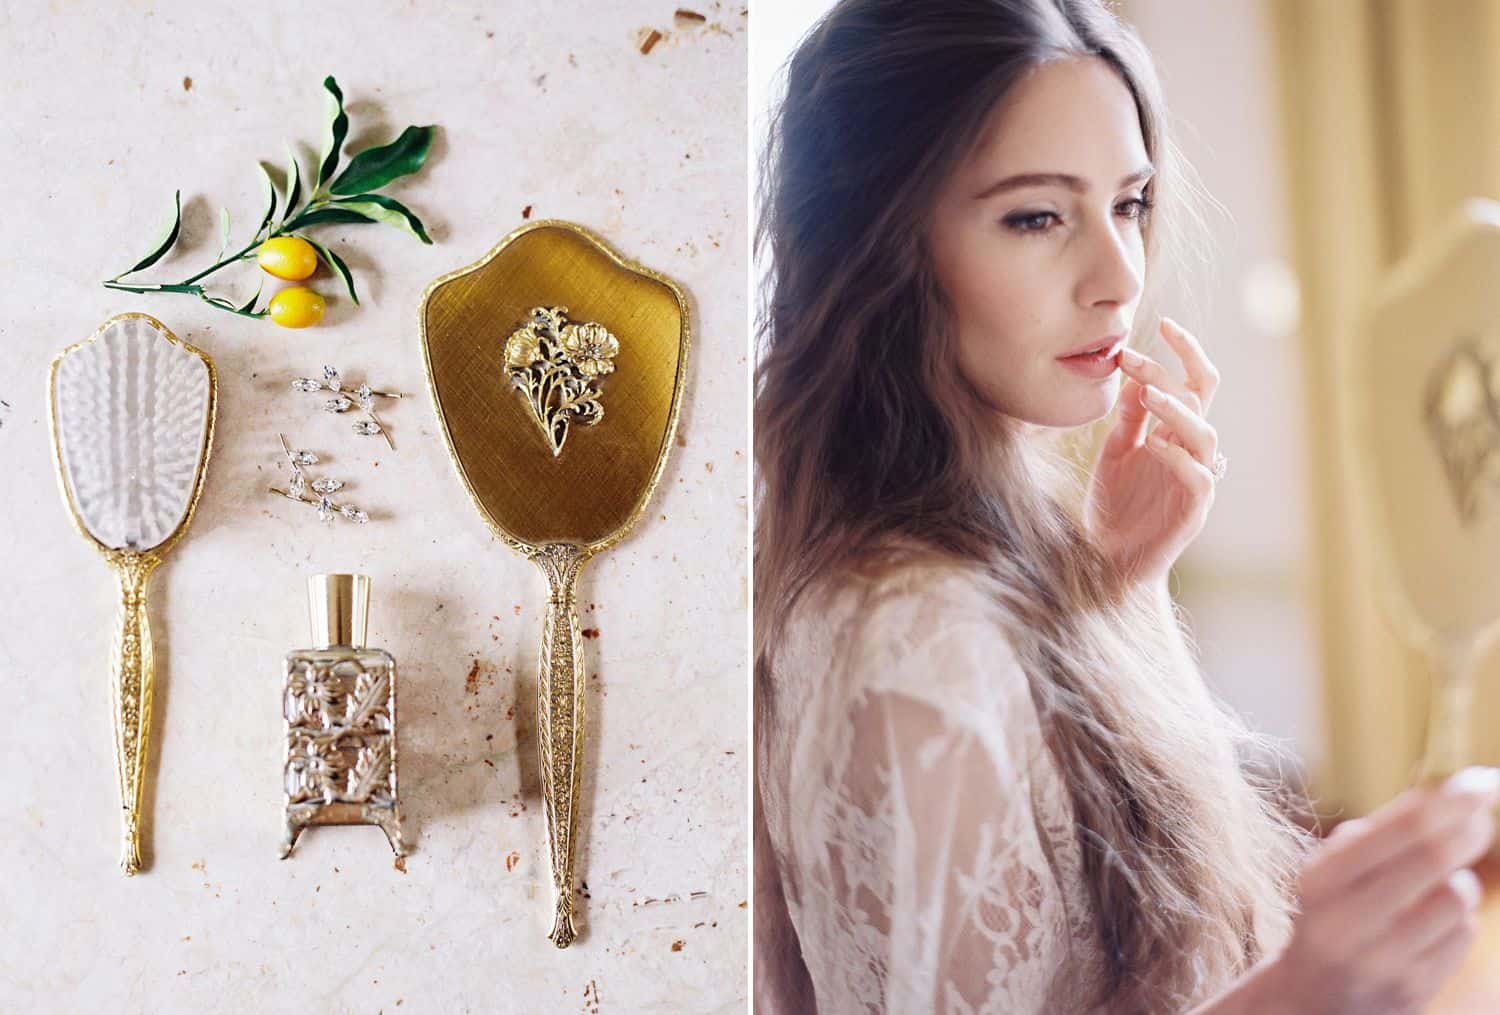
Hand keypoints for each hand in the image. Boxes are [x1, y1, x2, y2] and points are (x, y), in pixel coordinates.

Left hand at [1082, 317, 1221, 589]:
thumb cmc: (1114, 509)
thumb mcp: (1114, 455)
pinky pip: (1197, 476)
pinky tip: (1151, 443)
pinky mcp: (1193, 511)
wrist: (1109, 563)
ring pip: (1206, 435)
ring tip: (1149, 394)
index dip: (1183, 352)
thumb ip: (1128, 421)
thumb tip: (1134, 379)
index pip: (1192, 383)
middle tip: (1141, 351)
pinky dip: (1177, 455)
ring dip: (1178, 410)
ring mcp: (1196, 480)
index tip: (1159, 324)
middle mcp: (1191, 452)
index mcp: (1175, 434)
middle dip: (1176, 369)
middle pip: (1203, 399)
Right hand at [1231, 768, 1498, 1014]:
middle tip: (1482, 817)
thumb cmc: (1334, 909)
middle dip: (1469, 830)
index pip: (1402, 828)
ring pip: (1457, 896)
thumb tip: (1450, 787)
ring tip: (1437, 883)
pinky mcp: (1414, 988)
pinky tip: (1430, 923)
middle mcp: (1346, 920)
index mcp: (1320, 879)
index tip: (1481, 780)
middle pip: (1435, 858)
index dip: (1450, 801)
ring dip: (1458, 881)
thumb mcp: (1337, 867)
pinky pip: (1463, 934)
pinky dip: (1457, 919)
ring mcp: (1382, 959)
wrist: (1314, 996)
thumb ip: (1385, 830)